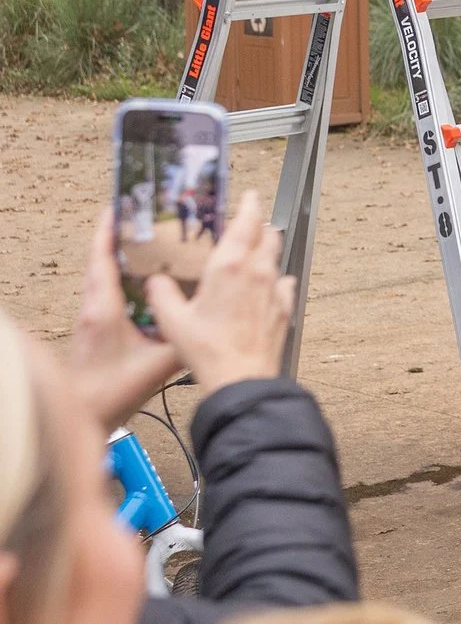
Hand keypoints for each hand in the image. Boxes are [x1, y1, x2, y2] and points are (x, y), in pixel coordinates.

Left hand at [68, 207, 184, 430]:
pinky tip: (141, 284)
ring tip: (143, 243)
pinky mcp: (96, 330)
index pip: (102, 258)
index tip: (118, 205)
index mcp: (104, 309)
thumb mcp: (156, 365)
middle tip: (138, 217)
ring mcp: (93, 319)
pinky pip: (106, 294)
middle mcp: (94, 308)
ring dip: (117, 258)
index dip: (108, 230)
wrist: (82, 417)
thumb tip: (215, 322)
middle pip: (100, 262)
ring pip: (102, 278)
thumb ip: (185, 342)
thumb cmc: (109, 392)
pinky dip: (120, 279)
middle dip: (117, 237)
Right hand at [144, 191, 293, 396]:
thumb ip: (162, 293)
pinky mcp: (284, 308)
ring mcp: (274, 290)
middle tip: (249, 221)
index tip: (249, 195)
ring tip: (254, 251)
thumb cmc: (207, 349)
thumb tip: (155, 281)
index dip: (248, 205)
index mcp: (228, 266)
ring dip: (267, 250)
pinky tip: (268, 286)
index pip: (245, 223)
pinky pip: (284, 284)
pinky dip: (276, 280)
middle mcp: (257, 272)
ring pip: (276, 257)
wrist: (241, 376)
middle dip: (259, 225)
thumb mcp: (171, 319)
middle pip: (267, 235)